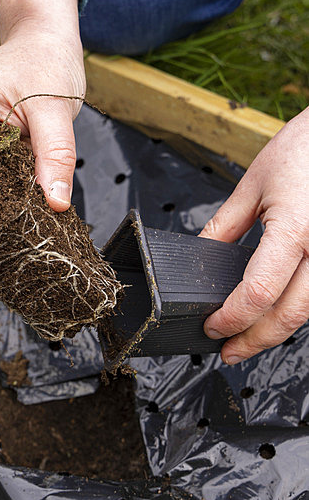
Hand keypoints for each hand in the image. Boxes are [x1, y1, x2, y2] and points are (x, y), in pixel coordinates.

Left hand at [201, 106, 308, 363]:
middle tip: (228, 350)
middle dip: (254, 341)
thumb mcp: (253, 184)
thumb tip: (200, 257)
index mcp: (295, 230)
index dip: (232, 319)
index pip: (258, 293)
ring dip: (278, 329)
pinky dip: (299, 307)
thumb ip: (225, 226)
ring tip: (249, 335)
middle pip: (289, 317)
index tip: (212, 328)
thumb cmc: (305, 148)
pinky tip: (279, 310)